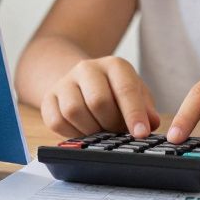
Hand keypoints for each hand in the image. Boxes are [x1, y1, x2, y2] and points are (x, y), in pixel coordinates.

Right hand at [41, 57, 159, 138]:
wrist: (81, 82)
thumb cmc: (115, 93)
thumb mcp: (136, 95)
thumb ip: (146, 109)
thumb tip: (150, 123)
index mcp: (114, 65)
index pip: (125, 89)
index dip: (134, 114)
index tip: (141, 134)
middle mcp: (87, 68)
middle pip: (98, 101)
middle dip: (111, 124)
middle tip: (117, 133)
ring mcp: (65, 82)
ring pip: (74, 111)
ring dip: (91, 130)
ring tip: (101, 133)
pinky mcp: (49, 98)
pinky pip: (56, 121)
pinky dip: (72, 133)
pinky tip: (83, 131)